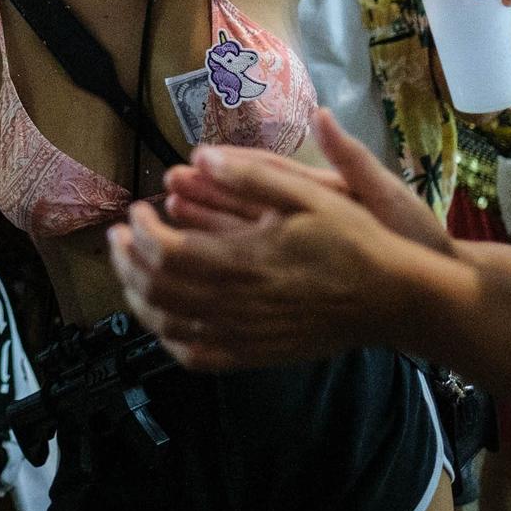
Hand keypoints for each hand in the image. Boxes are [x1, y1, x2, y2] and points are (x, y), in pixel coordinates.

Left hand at [109, 111, 446, 370]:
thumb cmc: (353, 240)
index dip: (139, 231)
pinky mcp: (255, 354)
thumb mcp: (308, 194)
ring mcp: (243, 334)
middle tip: (118, 236)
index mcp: (244, 261)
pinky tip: (164, 317)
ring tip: (130, 269)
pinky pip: (196, 355)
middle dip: (127, 260)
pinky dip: (167, 337)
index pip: (165, 252)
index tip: (137, 210)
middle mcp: (236, 304)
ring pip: (168, 325)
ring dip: (138, 296)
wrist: (391, 299)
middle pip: (156, 290)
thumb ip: (252, 177)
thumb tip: (201, 155)